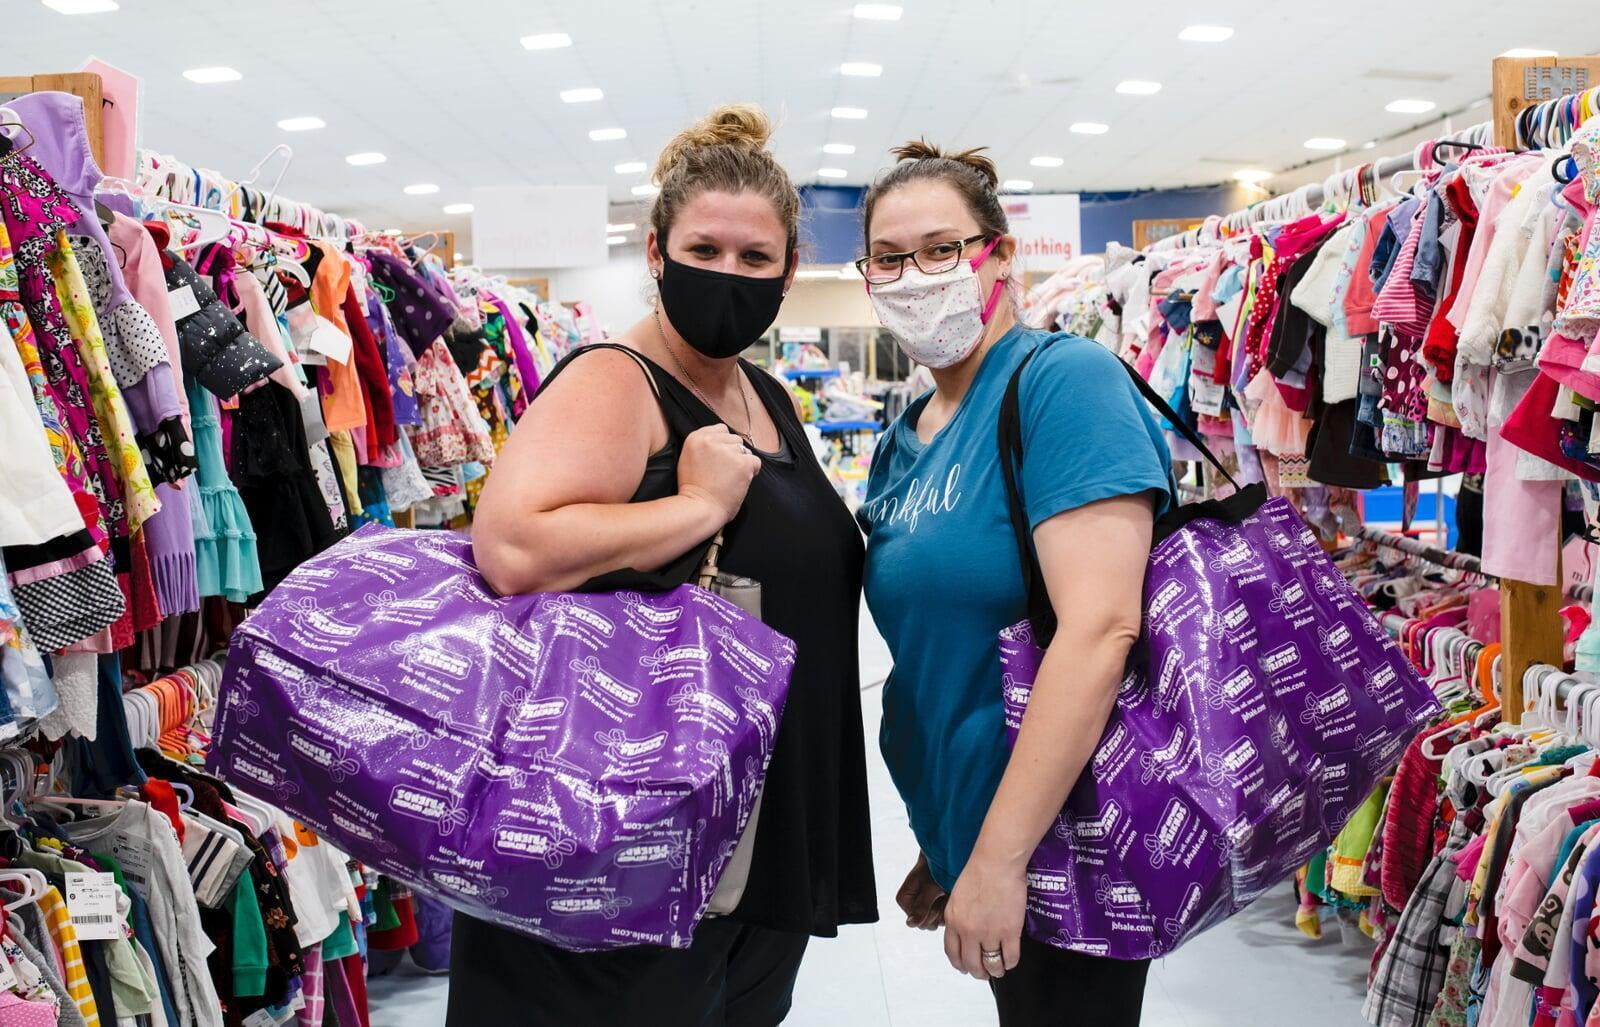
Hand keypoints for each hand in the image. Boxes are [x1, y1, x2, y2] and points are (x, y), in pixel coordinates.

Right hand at [677, 425, 760, 524]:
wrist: (699, 509)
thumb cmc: (694, 491)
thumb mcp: (689, 459)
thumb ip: (704, 446)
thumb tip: (724, 442)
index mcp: (695, 437)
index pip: (721, 429)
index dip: (723, 444)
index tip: (719, 460)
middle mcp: (711, 440)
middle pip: (734, 438)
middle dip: (733, 453)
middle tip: (723, 473)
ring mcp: (727, 451)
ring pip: (745, 450)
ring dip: (741, 463)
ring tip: (729, 479)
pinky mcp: (742, 463)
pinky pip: (756, 462)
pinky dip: (751, 472)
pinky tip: (739, 482)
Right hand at [896, 852, 946, 929]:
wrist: (946, 860)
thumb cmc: (936, 869)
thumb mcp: (930, 888)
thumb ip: (922, 906)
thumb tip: (910, 924)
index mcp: (904, 900)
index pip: (915, 921)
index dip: (927, 913)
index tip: (934, 898)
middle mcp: (911, 906)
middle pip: (925, 924)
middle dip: (936, 912)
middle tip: (942, 895)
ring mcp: (923, 908)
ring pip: (934, 923)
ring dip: (943, 911)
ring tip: (945, 894)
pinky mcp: (932, 907)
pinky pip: (940, 919)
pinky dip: (947, 910)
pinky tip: (948, 897)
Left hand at [941, 852, 1025, 980]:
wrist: (997, 863)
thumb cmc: (979, 871)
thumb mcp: (958, 896)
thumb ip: (959, 916)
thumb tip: (964, 930)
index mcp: (953, 921)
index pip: (953, 953)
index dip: (960, 964)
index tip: (966, 966)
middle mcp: (968, 932)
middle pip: (972, 964)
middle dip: (978, 972)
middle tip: (984, 972)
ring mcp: (989, 934)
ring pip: (991, 965)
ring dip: (996, 970)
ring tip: (999, 969)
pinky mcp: (1009, 932)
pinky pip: (1010, 958)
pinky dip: (1011, 963)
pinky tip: (1011, 960)